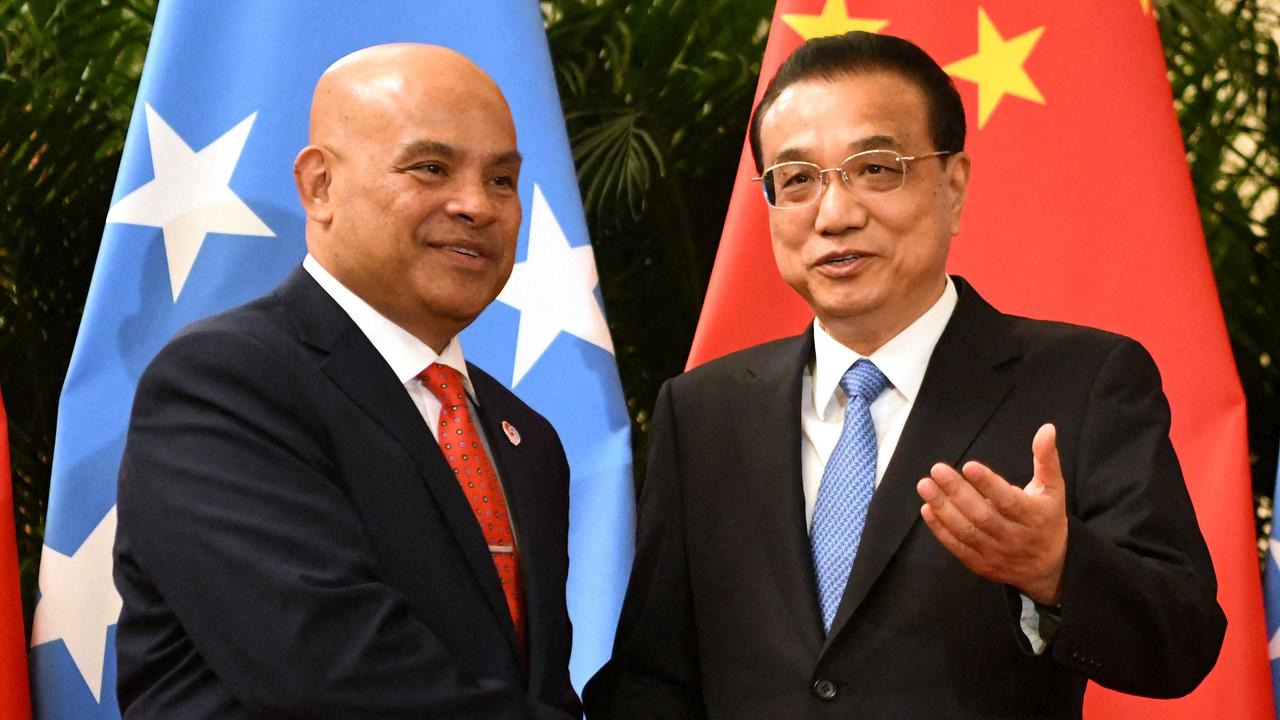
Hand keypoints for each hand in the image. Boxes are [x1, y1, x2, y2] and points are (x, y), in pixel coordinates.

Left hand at [915, 423, 1067, 604]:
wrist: (1048, 568)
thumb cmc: (1047, 519)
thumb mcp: (1053, 490)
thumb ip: (1046, 460)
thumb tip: (1047, 428)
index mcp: (1033, 517)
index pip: (1009, 501)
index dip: (989, 484)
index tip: (969, 466)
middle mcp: (1014, 537)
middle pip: (982, 516)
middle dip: (957, 492)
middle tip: (937, 469)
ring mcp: (996, 553)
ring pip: (966, 532)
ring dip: (943, 508)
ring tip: (925, 485)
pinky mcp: (980, 564)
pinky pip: (957, 547)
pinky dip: (940, 530)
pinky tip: (927, 509)